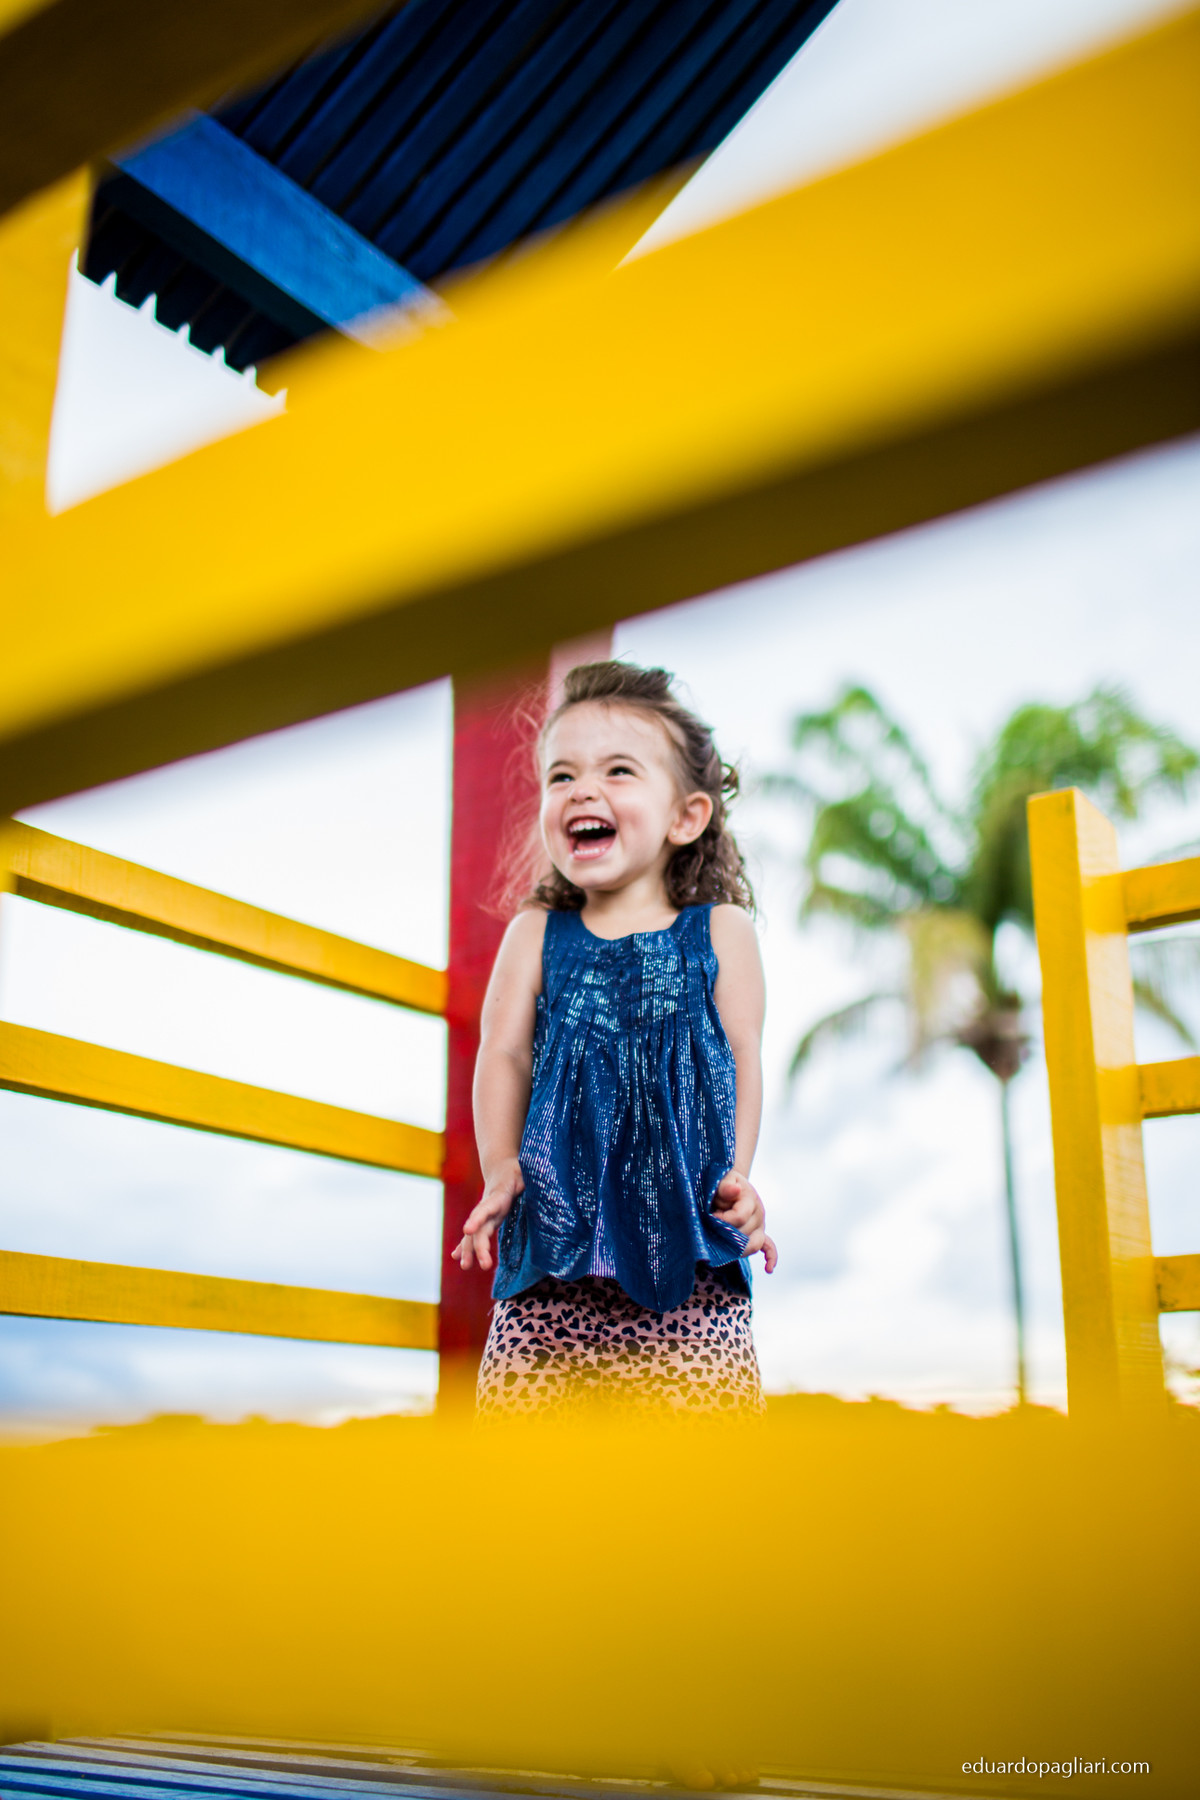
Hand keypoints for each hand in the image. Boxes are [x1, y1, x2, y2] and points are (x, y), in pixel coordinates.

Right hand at [451, 1157, 523, 1272]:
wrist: (501, 1167)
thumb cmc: (518, 1169)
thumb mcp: (526, 1170)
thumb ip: (531, 1177)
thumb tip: (542, 1180)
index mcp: (499, 1194)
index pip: (487, 1207)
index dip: (477, 1219)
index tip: (467, 1230)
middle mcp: (488, 1206)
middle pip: (481, 1227)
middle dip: (479, 1246)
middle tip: (483, 1264)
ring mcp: (486, 1214)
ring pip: (475, 1233)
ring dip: (469, 1250)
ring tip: (465, 1266)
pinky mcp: (487, 1221)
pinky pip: (475, 1235)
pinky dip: (465, 1246)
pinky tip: (456, 1258)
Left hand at [713, 1170, 777, 1272]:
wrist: (729, 1182)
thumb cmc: (722, 1181)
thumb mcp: (722, 1178)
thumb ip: (725, 1186)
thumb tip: (734, 1190)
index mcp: (750, 1199)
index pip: (740, 1217)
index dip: (723, 1220)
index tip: (710, 1216)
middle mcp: (758, 1214)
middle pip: (745, 1234)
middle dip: (726, 1234)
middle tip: (711, 1226)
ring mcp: (760, 1225)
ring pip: (754, 1245)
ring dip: (738, 1248)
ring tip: (722, 1245)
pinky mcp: (759, 1233)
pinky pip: (769, 1247)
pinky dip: (770, 1258)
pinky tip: (768, 1269)